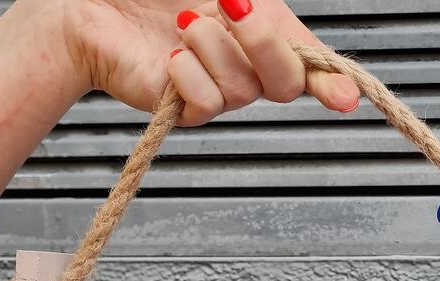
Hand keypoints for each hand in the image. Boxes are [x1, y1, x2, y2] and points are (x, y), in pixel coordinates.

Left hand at [60, 0, 360, 124]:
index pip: (309, 64)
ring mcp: (218, 90)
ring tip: (181, 23)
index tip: (347, 98)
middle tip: (230, 5)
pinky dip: (189, 75)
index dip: (333, 83)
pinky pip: (208, 105)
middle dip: (263, 41)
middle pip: (285, 81)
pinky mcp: (187, 111)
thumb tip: (262, 1)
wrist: (92, 1)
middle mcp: (245, 65)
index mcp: (261, 29)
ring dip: (212, 46)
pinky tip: (170, 59)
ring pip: (243, 91)